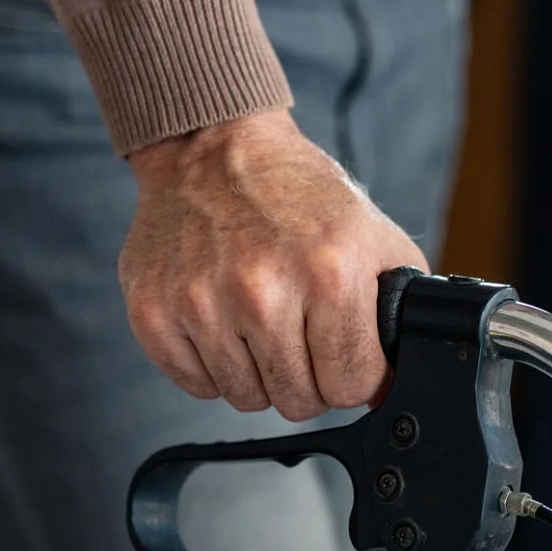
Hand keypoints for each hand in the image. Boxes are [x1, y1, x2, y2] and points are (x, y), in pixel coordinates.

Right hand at [120, 109, 426, 419]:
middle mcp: (262, 291)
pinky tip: (224, 321)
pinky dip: (214, 364)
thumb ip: (397, 312)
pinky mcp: (154, 312)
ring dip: (260, 373)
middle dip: (308, 378)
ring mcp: (201, 303)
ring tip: (261, 322)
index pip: (352, 387)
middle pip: (298, 402)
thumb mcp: (374, 238)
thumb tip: (388, 386)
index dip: (354, 375)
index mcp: (328, 273)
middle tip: (301, 335)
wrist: (215, 149)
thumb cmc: (297, 195)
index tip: (343, 353)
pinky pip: (197, 385)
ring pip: (246, 399)